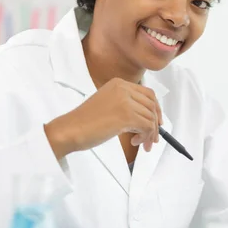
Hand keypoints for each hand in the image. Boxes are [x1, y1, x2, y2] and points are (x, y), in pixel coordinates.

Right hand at [44, 78, 162, 159]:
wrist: (70, 130)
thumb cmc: (86, 122)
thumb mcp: (109, 104)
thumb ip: (127, 105)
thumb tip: (149, 119)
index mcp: (119, 83)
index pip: (148, 94)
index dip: (156, 109)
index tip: (157, 123)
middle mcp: (123, 88)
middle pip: (152, 105)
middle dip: (155, 124)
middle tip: (152, 139)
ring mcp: (125, 101)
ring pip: (151, 118)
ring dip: (149, 134)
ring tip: (141, 143)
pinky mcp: (126, 115)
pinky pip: (147, 127)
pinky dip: (145, 137)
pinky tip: (135, 142)